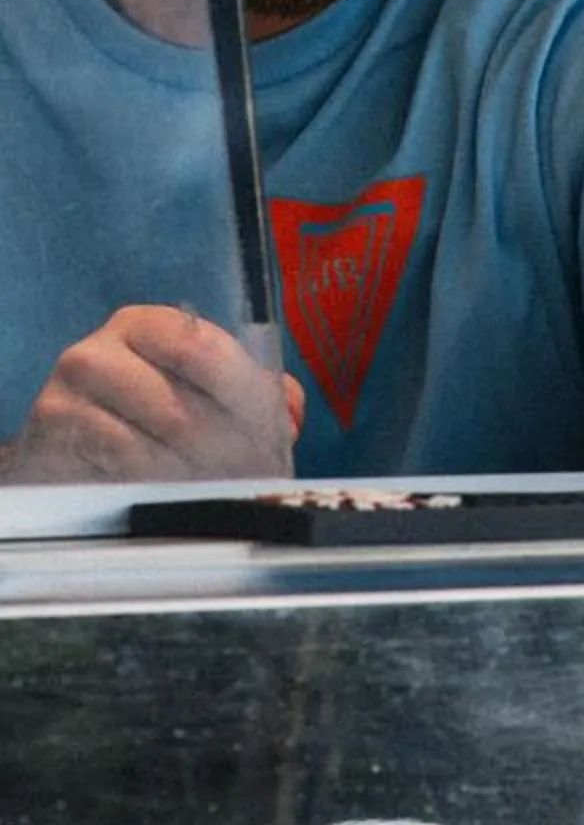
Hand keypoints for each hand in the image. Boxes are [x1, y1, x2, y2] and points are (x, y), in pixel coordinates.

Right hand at [1, 307, 304, 482]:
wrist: (61, 453)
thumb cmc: (143, 415)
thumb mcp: (194, 389)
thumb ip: (252, 389)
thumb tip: (290, 411)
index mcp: (144, 325)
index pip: (204, 350)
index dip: (247, 395)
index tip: (277, 432)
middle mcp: (98, 352)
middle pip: (183, 408)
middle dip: (231, 450)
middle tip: (261, 478)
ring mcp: (69, 396)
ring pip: (155, 446)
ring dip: (200, 477)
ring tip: (229, 493)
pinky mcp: (53, 441)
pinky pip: (122, 471)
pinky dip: (160, 490)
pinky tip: (181, 499)